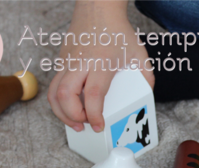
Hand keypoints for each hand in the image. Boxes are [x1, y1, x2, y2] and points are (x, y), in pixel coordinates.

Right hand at [47, 0, 153, 131]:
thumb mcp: (139, 54)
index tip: (99, 125)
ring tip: (75, 122)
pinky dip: (60, 101)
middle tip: (85, 125)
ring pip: (53, 93)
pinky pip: (54, 86)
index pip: (93, 94)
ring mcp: (67, 62)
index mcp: (100, 62)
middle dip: (72, 116)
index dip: (94, 114)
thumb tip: (146, 98)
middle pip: (65, 95)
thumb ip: (145, 78)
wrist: (98, 9)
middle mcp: (80, 63)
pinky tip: (72, 107)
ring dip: (61, 113)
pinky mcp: (61, 62)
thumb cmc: (117, 31)